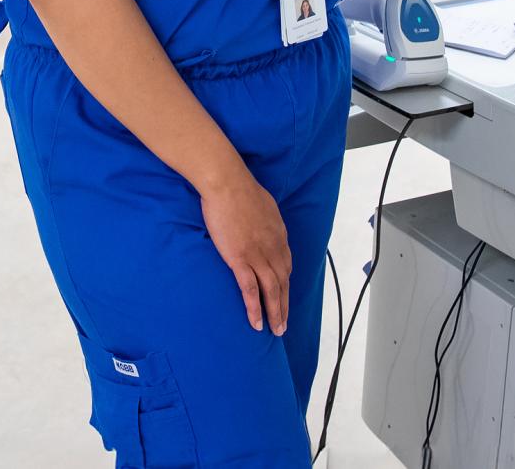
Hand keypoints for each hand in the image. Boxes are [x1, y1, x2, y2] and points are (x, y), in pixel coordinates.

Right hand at [200, 171, 292, 334]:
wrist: (228, 183)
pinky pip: (250, 290)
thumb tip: (263, 223)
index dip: (285, 283)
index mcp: (279, 235)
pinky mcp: (240, 259)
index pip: (286, 265)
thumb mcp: (264, 205)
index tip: (284, 295)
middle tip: (284, 325)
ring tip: (275, 330)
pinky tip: (257, 322)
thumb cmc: (240, 188)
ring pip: (272, 291)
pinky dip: (255, 308)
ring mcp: (258, 255)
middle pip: (283, 283)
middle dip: (285, 305)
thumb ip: (266, 219)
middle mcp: (273, 248)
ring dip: (275, 313)